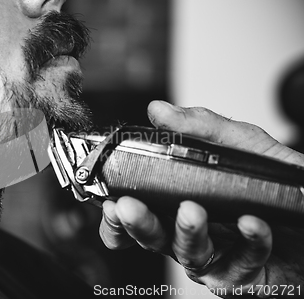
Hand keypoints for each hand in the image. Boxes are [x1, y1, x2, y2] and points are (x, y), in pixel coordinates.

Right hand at [99, 100, 303, 297]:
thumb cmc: (279, 184)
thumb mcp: (242, 144)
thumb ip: (201, 127)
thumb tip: (159, 110)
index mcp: (182, 204)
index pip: (140, 213)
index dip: (117, 216)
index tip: (109, 202)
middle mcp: (194, 233)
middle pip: (153, 236)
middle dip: (137, 224)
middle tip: (128, 207)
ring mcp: (218, 257)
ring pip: (187, 254)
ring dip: (186, 232)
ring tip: (191, 211)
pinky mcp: (246, 275)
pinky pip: (241, 263)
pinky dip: (248, 241)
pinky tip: (252, 222)